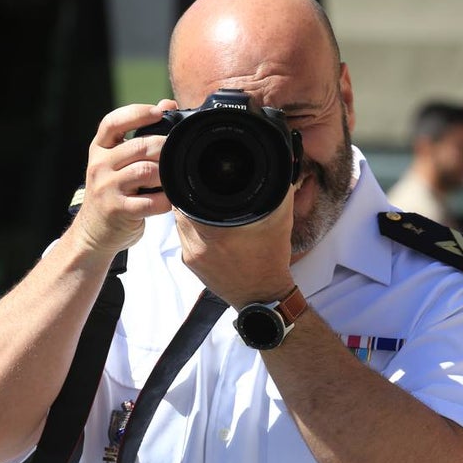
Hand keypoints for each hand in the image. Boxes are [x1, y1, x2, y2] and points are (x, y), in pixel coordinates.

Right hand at [70, 100, 177, 254]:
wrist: (92, 232)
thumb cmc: (112, 192)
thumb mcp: (117, 161)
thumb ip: (139, 135)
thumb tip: (167, 105)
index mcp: (99, 149)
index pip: (112, 122)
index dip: (137, 113)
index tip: (158, 112)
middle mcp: (99, 166)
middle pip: (139, 146)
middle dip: (164, 147)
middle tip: (176, 154)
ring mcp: (106, 189)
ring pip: (146, 171)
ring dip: (166, 174)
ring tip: (171, 178)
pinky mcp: (117, 211)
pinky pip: (150, 201)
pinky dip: (165, 200)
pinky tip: (168, 200)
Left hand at [174, 182, 295, 306]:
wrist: (263, 296)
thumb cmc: (271, 259)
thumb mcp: (279, 219)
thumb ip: (278, 190)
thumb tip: (282, 166)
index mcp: (217, 230)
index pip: (189, 194)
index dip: (194, 181)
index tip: (203, 176)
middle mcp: (198, 243)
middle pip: (180, 207)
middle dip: (191, 196)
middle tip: (205, 188)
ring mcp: (191, 255)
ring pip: (179, 222)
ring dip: (189, 212)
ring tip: (208, 208)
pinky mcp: (190, 263)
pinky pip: (184, 237)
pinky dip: (192, 228)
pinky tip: (208, 227)